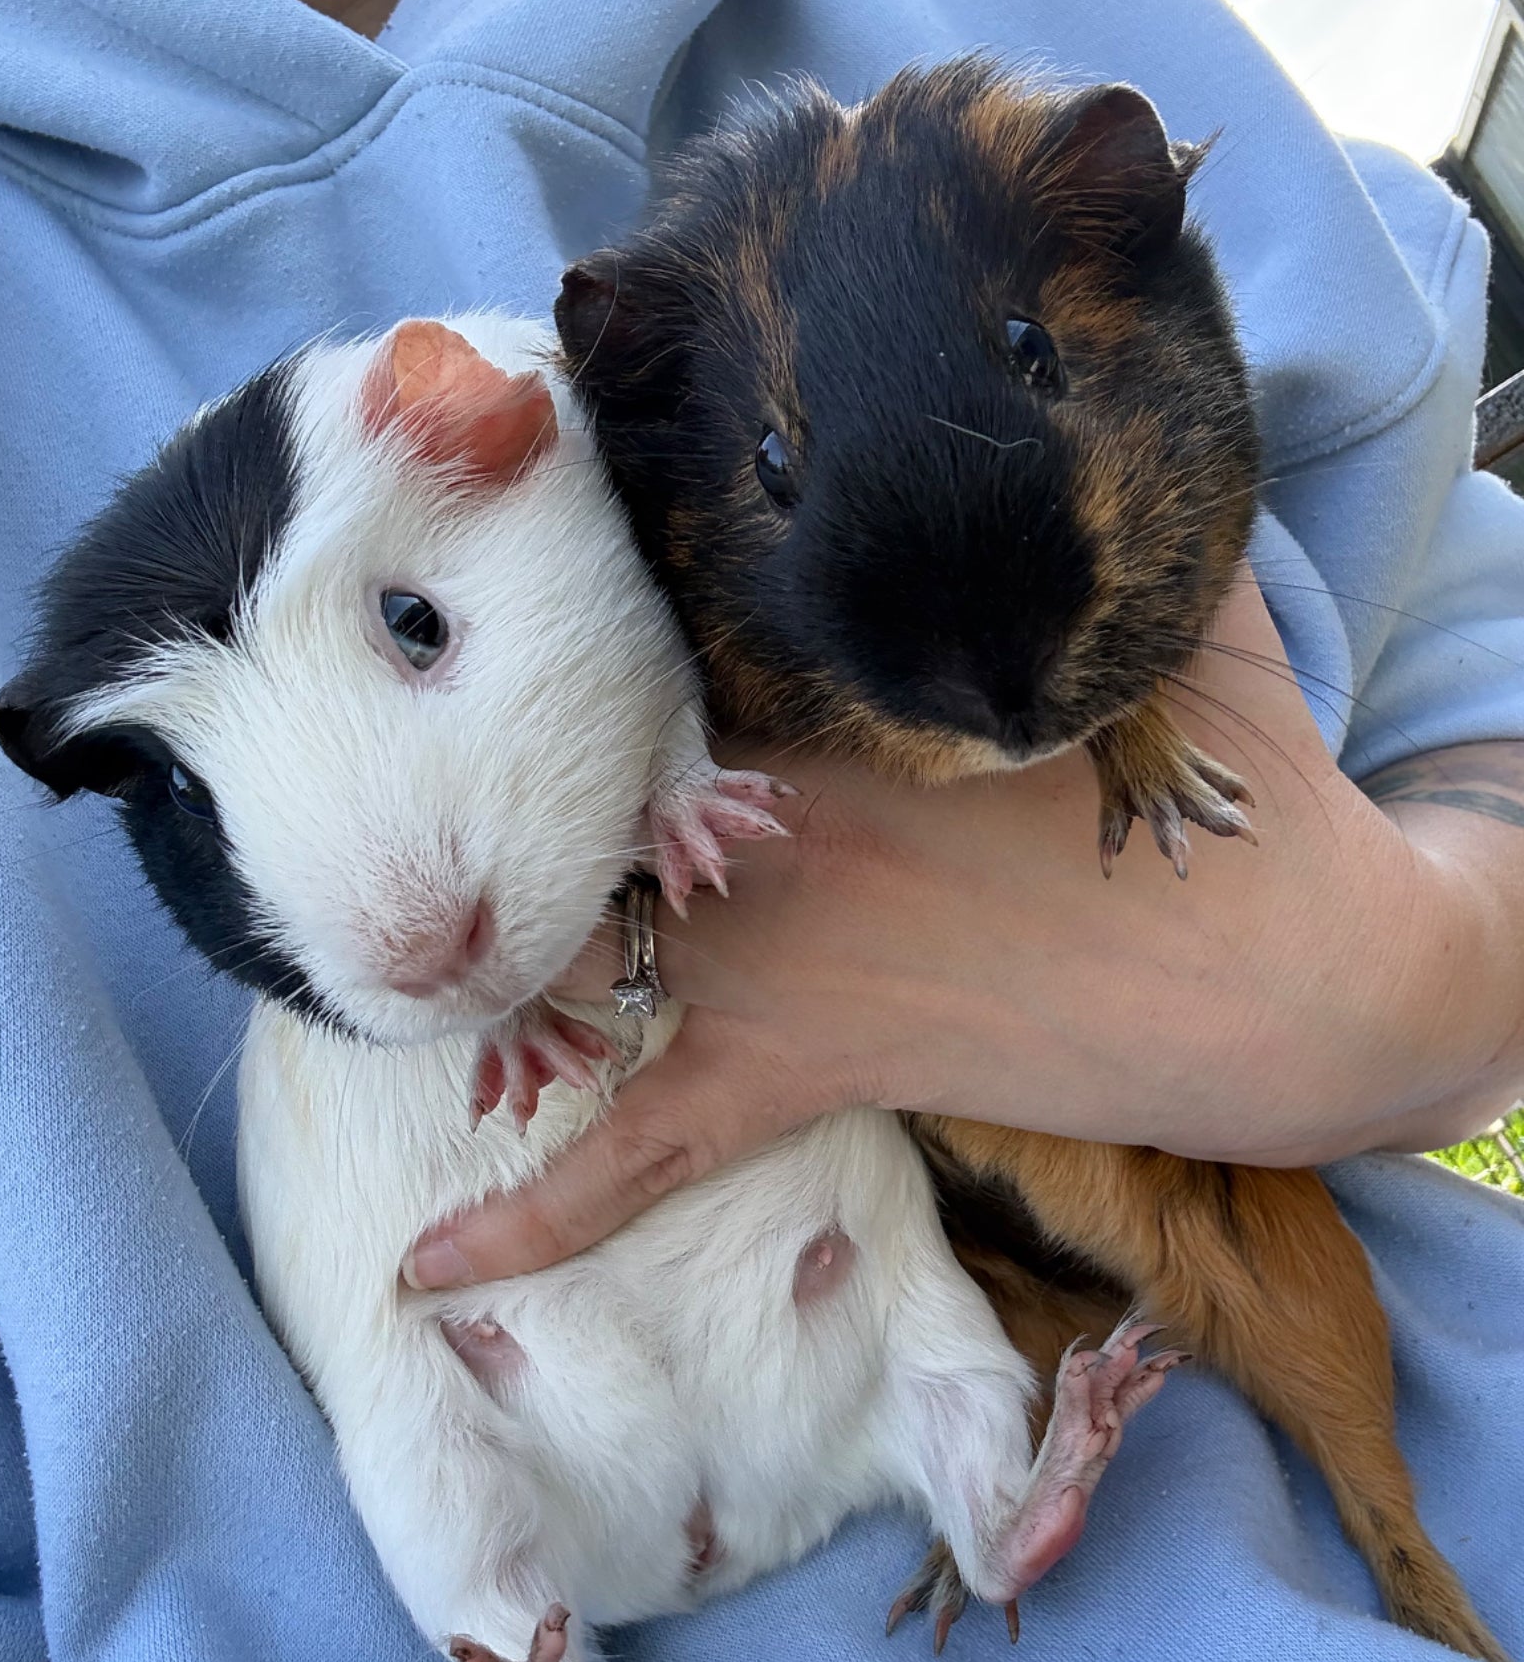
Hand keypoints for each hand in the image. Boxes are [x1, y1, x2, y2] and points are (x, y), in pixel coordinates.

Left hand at [405, 569, 1516, 1287]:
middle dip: (499, 755)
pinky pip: (646, 1153)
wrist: (1290, 985)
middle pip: (581, 783)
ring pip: (576, 935)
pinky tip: (424, 1275)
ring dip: (481, 933)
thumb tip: (1122, 385)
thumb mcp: (1181, 614)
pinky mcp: (798, 1071)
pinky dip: (540, 1217)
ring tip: (370, 926)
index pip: (661, 636)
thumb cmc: (1239, 797)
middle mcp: (776, 830)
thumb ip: (1113, 518)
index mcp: (842, 707)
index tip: (514, 542)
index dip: (580, 599)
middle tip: (419, 708)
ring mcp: (771, 962)